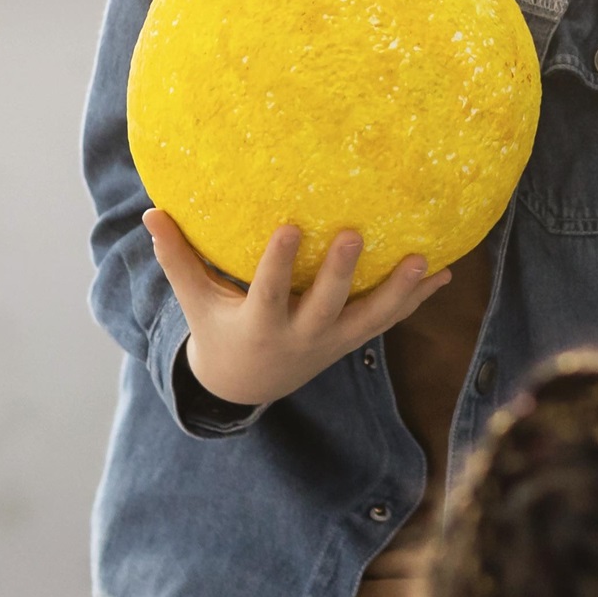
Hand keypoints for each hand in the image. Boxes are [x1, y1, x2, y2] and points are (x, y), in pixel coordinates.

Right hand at [145, 210, 445, 409]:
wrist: (247, 383)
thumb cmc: (218, 329)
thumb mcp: (195, 301)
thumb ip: (177, 259)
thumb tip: (151, 213)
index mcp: (261, 324)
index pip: (271, 291)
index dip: (280, 262)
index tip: (290, 226)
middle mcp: (302, 336)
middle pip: (327, 305)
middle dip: (342, 273)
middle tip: (355, 234)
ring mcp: (332, 342)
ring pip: (371, 318)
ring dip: (399, 291)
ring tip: (424, 260)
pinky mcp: (352, 342)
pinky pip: (389, 320)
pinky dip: (416, 298)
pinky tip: (446, 272)